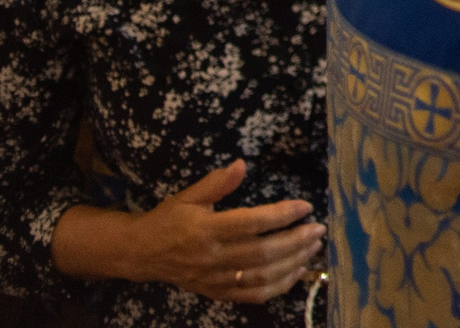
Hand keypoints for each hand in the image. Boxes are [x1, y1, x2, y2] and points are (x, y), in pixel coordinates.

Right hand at [128, 162, 323, 304]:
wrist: (141, 253)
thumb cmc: (169, 219)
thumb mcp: (188, 196)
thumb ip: (216, 183)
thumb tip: (241, 164)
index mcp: (205, 230)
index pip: (252, 224)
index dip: (282, 215)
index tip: (305, 206)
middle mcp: (212, 257)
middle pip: (262, 253)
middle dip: (296, 241)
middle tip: (318, 229)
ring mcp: (215, 279)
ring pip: (261, 277)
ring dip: (293, 263)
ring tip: (313, 247)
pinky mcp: (217, 293)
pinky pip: (252, 295)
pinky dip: (278, 287)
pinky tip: (296, 272)